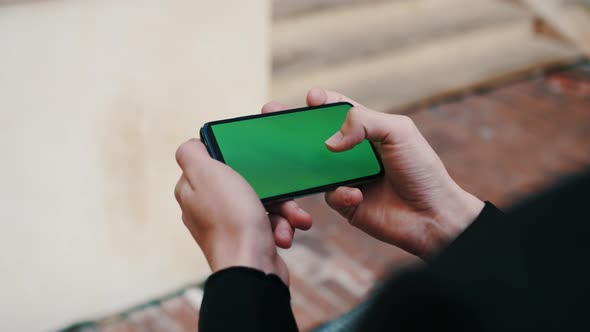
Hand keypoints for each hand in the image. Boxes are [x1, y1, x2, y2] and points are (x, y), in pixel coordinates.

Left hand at [174, 139, 292, 283]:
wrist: (251, 269)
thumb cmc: (231, 220)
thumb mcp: (206, 173)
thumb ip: (191, 153)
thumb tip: (192, 144)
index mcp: (193, 190)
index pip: (213, 163)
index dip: (234, 158)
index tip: (251, 159)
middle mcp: (208, 208)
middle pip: (245, 182)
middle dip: (271, 187)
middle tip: (285, 191)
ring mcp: (229, 226)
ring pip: (263, 203)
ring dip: (284, 210)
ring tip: (295, 219)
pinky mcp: (249, 241)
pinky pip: (270, 224)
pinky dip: (282, 228)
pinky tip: (285, 236)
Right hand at [308, 88, 484, 258]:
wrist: (432, 215)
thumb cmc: (422, 170)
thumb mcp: (398, 132)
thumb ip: (364, 122)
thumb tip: (329, 142)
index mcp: (370, 130)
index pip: (340, 110)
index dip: (323, 101)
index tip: (312, 98)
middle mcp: (355, 153)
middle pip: (321, 136)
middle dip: (305, 131)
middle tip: (294, 126)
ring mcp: (349, 178)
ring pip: (319, 167)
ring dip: (320, 166)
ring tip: (328, 165)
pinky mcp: (346, 203)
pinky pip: (329, 194)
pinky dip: (341, 193)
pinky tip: (359, 195)